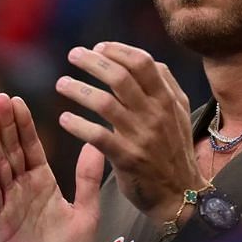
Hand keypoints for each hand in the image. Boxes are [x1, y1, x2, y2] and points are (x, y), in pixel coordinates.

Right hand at [0, 93, 106, 241]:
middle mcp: (21, 189)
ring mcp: (7, 203)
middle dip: (4, 124)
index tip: (16, 100)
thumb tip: (96, 144)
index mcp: (42, 183)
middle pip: (10, 150)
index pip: (30, 147)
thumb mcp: (86, 214)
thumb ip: (87, 180)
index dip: (23, 124)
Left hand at [55, 42, 204, 222]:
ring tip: (61, 84)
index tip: (98, 47)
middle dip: (92, 61)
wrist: (180, 194)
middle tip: (73, 55)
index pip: (142, 62)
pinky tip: (64, 120)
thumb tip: (147, 60)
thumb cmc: (174, 150)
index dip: (118, 50)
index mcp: (167, 99)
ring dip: (78, 90)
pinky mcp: (127, 158)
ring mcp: (141, 136)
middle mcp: (155, 114)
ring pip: (105, 103)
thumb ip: (166, 86)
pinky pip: (98, 136)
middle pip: (120, 77)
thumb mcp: (180, 114)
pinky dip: (78, 125)